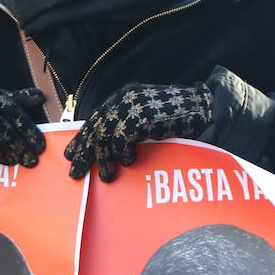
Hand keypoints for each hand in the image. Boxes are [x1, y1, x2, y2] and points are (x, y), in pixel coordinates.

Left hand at [65, 82, 212, 181]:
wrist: (203, 108)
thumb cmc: (176, 117)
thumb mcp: (144, 118)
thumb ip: (126, 126)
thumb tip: (105, 147)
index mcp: (122, 97)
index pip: (95, 119)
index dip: (82, 138)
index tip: (70, 154)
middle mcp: (123, 99)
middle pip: (95, 128)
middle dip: (84, 152)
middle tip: (75, 172)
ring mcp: (133, 106)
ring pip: (106, 136)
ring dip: (103, 159)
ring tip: (105, 176)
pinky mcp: (142, 116)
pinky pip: (123, 139)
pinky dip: (123, 153)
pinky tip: (129, 162)